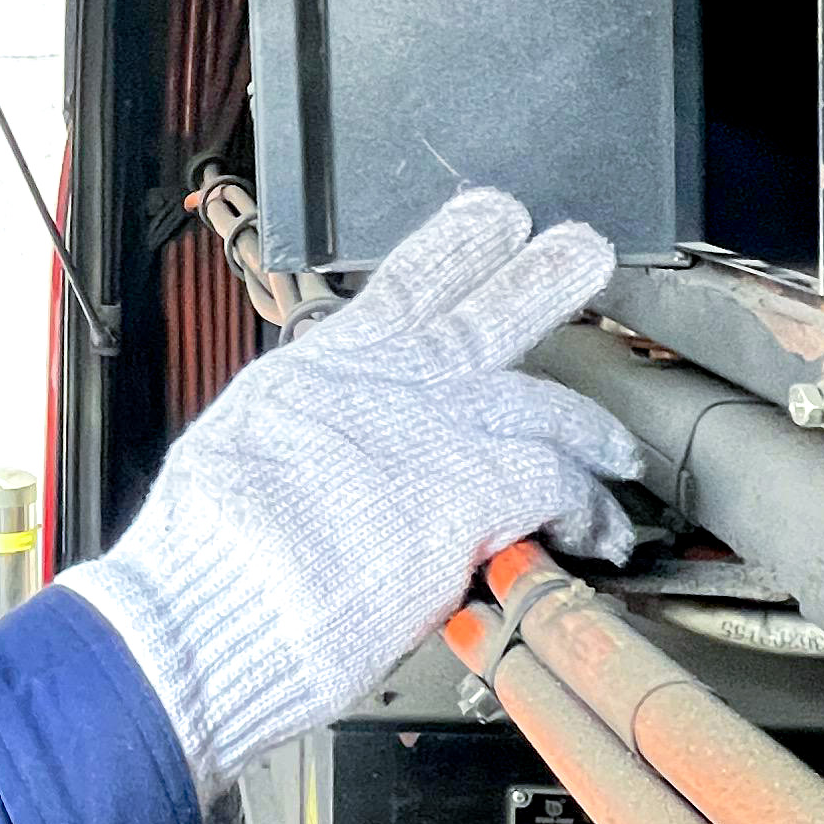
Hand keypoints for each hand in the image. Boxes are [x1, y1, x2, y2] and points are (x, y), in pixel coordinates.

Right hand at [60, 187, 642, 792]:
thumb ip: (310, 438)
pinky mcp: (474, 489)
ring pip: (548, 404)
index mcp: (322, 368)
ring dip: (592, 432)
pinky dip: (589, 508)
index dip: (459, 243)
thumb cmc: (207, 558)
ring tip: (617, 451)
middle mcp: (385, 382)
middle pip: (488, 311)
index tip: (496, 218)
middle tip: (585, 253)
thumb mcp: (243, 456)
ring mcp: (436, 428)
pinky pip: (562, 483)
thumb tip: (333, 462)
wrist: (206, 605)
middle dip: (545, 277)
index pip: (406, 279)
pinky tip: (598, 532)